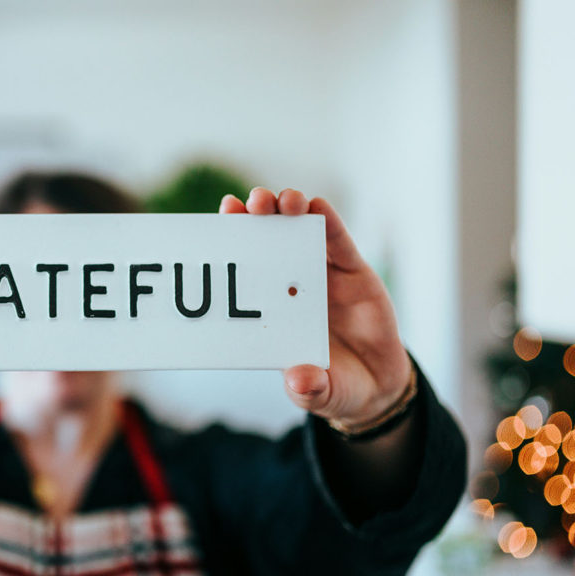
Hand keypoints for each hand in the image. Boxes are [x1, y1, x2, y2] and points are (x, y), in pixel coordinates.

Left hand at [219, 188, 412, 426]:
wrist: (376, 385)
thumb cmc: (334, 386)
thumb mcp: (320, 393)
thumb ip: (309, 388)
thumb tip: (300, 381)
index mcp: (271, 310)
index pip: (245, 270)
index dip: (232, 243)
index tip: (220, 220)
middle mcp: (291, 286)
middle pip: (267, 240)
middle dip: (256, 217)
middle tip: (249, 204)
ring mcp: (321, 275)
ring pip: (300, 232)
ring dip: (288, 210)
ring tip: (282, 201)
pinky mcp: (353, 272)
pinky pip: (339, 242)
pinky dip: (328, 221)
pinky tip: (316, 205)